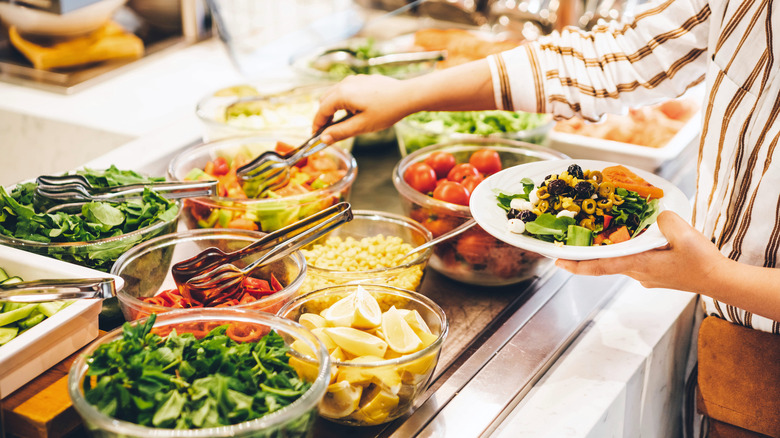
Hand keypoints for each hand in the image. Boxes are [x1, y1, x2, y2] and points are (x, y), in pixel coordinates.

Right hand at [313, 75, 413, 143]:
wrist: (408, 95)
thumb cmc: (387, 110)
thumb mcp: (362, 126)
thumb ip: (340, 132)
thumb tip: (324, 138)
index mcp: (342, 94)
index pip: (321, 110)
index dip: (317, 125)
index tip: (316, 136)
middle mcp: (345, 83)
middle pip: (325, 100)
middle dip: (324, 116)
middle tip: (327, 131)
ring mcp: (354, 79)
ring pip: (335, 94)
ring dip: (333, 108)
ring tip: (340, 123)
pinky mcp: (363, 80)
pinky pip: (346, 90)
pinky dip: (343, 102)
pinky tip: (353, 112)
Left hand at [555, 211, 726, 291]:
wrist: (720, 279)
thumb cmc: (702, 261)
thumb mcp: (684, 233)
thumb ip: (664, 220)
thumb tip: (655, 216)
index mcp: (639, 265)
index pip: (600, 266)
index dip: (577, 264)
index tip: (557, 262)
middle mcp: (638, 273)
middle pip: (606, 261)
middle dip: (589, 252)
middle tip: (570, 239)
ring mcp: (646, 276)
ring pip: (621, 260)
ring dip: (610, 249)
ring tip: (600, 232)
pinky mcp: (654, 274)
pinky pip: (634, 260)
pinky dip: (628, 250)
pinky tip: (634, 237)